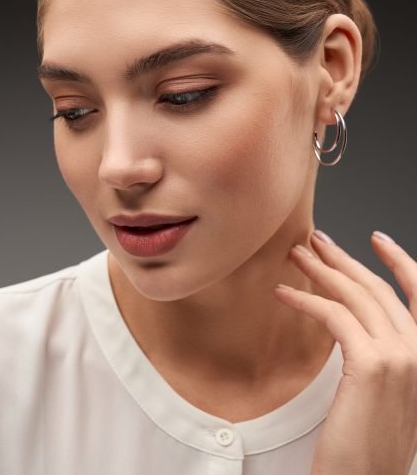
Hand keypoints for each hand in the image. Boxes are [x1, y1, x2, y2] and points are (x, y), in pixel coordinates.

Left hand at [274, 230, 416, 474]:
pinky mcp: (372, 365)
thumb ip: (378, 354)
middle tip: (315, 240)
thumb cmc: (365, 444)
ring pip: (355, 296)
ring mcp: (401, 357)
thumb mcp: (383, 392)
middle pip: (377, 289)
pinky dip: (305, 299)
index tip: (376, 239)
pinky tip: (283, 293)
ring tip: (295, 256)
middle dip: (344, 259)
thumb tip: (350, 321)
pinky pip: (333, 316)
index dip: (399, 262)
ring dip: (321, 270)